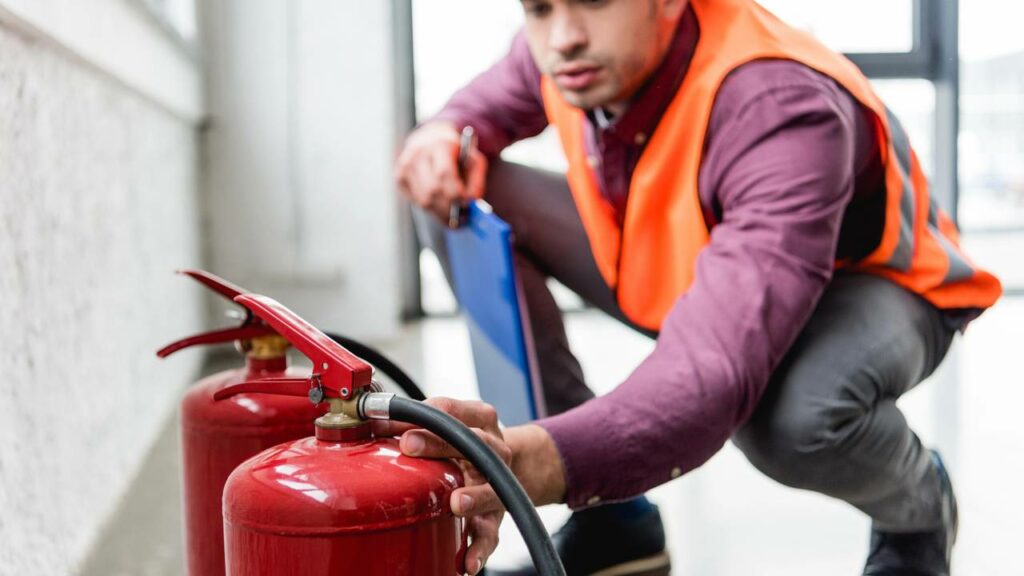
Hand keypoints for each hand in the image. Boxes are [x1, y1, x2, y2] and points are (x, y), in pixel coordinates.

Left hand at [372, 397, 566, 574]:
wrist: (512, 468)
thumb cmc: (468, 445)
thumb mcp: (449, 426)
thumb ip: (415, 424)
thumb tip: (372, 420)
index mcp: (479, 421)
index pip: (452, 410)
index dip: (422, 413)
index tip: (390, 419)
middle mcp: (493, 451)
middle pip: (473, 443)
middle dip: (440, 444)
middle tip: (408, 445)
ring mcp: (497, 484)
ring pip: (492, 489)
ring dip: (475, 497)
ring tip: (457, 503)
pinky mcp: (496, 517)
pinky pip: (491, 534)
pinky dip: (480, 548)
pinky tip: (467, 562)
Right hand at [394, 122, 488, 222]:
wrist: (432, 140)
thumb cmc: (457, 154)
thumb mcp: (474, 161)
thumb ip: (476, 182)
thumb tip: (471, 202)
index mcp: (439, 144)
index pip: (444, 173)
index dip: (455, 193)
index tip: (466, 206)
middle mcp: (418, 153)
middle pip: (432, 189)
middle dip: (449, 208)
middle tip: (462, 219)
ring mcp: (405, 165)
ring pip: (423, 200)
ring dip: (440, 212)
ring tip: (453, 217)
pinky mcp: (399, 177)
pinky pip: (416, 201)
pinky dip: (431, 208)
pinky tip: (440, 206)